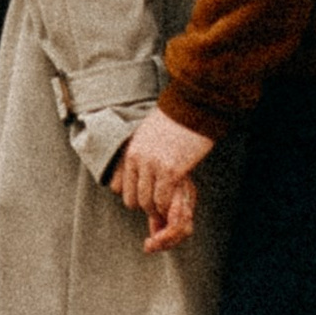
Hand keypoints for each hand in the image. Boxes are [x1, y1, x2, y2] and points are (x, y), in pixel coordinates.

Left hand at [113, 106, 212, 250]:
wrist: (194, 105)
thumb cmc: (178, 118)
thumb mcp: (151, 134)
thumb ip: (145, 153)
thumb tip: (147, 170)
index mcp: (132, 151)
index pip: (121, 188)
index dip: (137, 196)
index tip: (151, 196)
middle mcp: (138, 160)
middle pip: (133, 200)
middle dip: (148, 207)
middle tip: (163, 205)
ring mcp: (153, 166)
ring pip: (147, 203)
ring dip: (159, 209)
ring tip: (171, 205)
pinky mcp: (170, 170)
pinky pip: (163, 200)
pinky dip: (169, 206)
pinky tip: (178, 201)